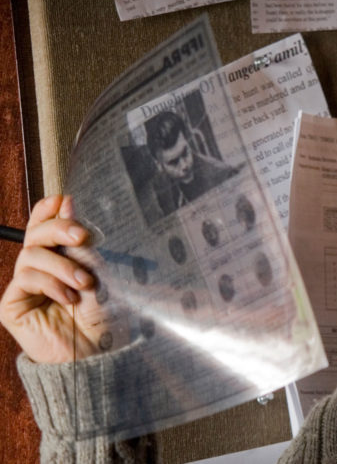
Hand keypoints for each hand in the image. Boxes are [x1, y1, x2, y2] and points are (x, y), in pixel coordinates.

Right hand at [0, 195, 101, 362]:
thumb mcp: (98, 272)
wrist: (98, 356)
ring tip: (84, 283)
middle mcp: (41, 269)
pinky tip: (69, 298)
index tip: (64, 199)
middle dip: (58, 228)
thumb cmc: (104, 317)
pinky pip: (25, 278)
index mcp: (62, 257)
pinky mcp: (13, 305)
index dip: (49, 209)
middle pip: (36, 234)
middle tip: (82, 235)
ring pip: (31, 255)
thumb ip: (81, 243)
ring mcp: (25, 287)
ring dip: (62, 265)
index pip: (45, 225)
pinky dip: (50, 283)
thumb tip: (67, 204)